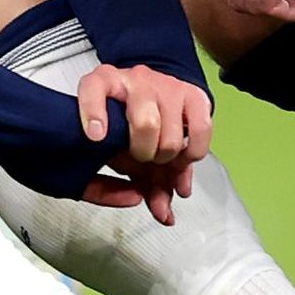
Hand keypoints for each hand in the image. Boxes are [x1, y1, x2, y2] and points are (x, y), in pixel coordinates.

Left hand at [69, 63, 213, 218]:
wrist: (154, 95)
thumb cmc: (127, 123)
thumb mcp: (116, 149)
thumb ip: (128, 183)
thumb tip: (164, 215)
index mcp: (103, 84)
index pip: (93, 90)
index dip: (93, 113)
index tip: (95, 138)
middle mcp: (135, 79)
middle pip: (145, 125)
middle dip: (145, 156)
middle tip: (143, 160)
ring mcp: (166, 85)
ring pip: (173, 137)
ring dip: (168, 160)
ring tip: (162, 161)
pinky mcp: (194, 94)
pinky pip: (201, 131)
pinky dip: (194, 154)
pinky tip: (183, 159)